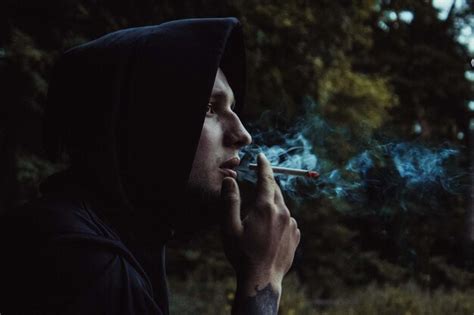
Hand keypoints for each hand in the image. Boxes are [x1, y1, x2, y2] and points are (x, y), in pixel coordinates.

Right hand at [220, 153, 300, 292]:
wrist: (261, 280)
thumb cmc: (242, 254)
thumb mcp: (230, 227)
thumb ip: (230, 201)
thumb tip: (230, 180)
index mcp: (265, 207)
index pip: (266, 179)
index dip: (263, 166)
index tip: (262, 157)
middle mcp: (282, 213)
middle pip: (275, 191)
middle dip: (267, 184)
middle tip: (259, 181)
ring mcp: (292, 225)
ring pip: (281, 207)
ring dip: (272, 205)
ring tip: (258, 221)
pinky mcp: (296, 236)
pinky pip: (287, 221)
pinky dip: (279, 220)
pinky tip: (268, 233)